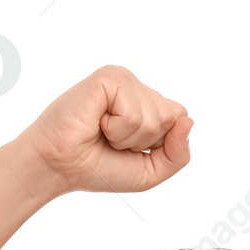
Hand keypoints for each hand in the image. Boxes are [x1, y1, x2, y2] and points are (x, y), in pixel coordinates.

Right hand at [19, 64, 192, 196]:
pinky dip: (117, 129)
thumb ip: (178, 154)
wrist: (61, 167)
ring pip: (155, 117)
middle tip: (113, 140)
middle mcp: (137, 88)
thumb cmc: (98, 167)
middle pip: (171, 117)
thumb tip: (189, 122)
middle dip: (144, 141)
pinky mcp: (109, 77)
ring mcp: (123, 80)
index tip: (128, 148)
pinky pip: (134, 112)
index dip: (159, 143)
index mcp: (148, 104)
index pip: (179, 119)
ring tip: (103, 132)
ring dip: (127, 138)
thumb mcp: (150, 172)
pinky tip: (97, 122)